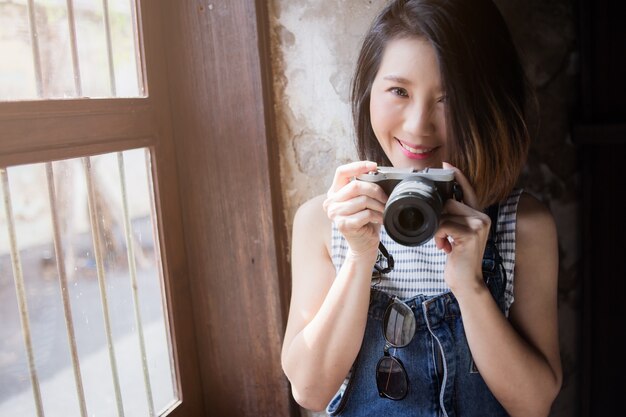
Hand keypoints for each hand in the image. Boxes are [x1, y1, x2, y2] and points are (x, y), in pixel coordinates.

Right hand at [323, 161, 387, 258]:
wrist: (363, 245)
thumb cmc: (364, 221)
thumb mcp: (362, 200)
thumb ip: (363, 187)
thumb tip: (376, 172)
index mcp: (334, 192)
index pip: (341, 172)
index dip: (358, 166)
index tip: (374, 166)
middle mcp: (331, 202)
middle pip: (355, 186)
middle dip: (375, 190)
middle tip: (385, 197)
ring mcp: (335, 214)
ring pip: (363, 200)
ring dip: (379, 205)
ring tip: (383, 210)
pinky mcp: (343, 225)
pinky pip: (366, 214)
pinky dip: (377, 216)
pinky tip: (380, 219)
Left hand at [434, 162, 490, 292]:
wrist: (466, 283)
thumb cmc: (458, 260)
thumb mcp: (455, 236)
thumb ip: (451, 220)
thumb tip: (438, 206)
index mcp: (479, 216)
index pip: (468, 191)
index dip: (458, 177)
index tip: (447, 163)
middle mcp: (482, 217)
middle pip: (450, 203)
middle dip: (438, 217)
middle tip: (439, 236)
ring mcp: (479, 224)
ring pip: (445, 213)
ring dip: (436, 229)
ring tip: (442, 243)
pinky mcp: (471, 234)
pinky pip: (443, 225)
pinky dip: (437, 235)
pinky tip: (444, 248)